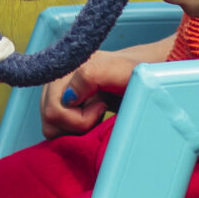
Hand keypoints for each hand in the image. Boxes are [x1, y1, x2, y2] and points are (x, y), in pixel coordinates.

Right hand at [40, 36, 175, 137]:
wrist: (150, 74)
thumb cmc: (140, 72)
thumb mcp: (122, 71)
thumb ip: (91, 75)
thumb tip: (67, 97)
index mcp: (67, 68)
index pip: (53, 111)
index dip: (79, 119)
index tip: (102, 108)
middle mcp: (58, 79)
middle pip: (48, 119)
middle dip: (75, 124)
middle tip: (100, 113)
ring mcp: (60, 91)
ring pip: (51, 125)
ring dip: (74, 127)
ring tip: (97, 115)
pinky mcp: (65, 104)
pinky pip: (57, 127)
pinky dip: (74, 129)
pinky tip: (92, 118)